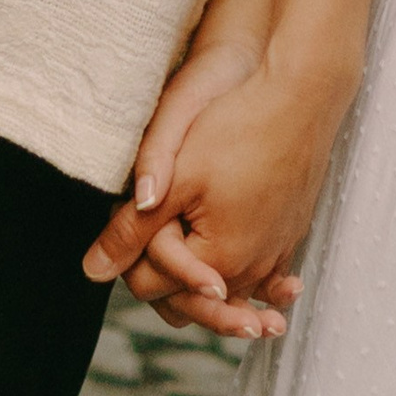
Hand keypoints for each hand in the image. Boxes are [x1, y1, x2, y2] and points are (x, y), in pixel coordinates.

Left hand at [116, 51, 351, 337]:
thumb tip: (93, 270)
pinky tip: (226, 254)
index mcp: (218, 261)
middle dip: (163, 273)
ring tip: (182, 252)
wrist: (303, 97)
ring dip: (201, 279)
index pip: (150, 286)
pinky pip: (259, 271)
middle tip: (148, 233)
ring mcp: (276, 253)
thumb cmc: (239, 128)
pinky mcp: (290, 234)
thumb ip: (132, 230)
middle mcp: (252, 269)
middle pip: (188, 298)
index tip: (127, 215)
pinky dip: (241, 271)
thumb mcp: (177, 177)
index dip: (128, 254)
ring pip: (224, 288)